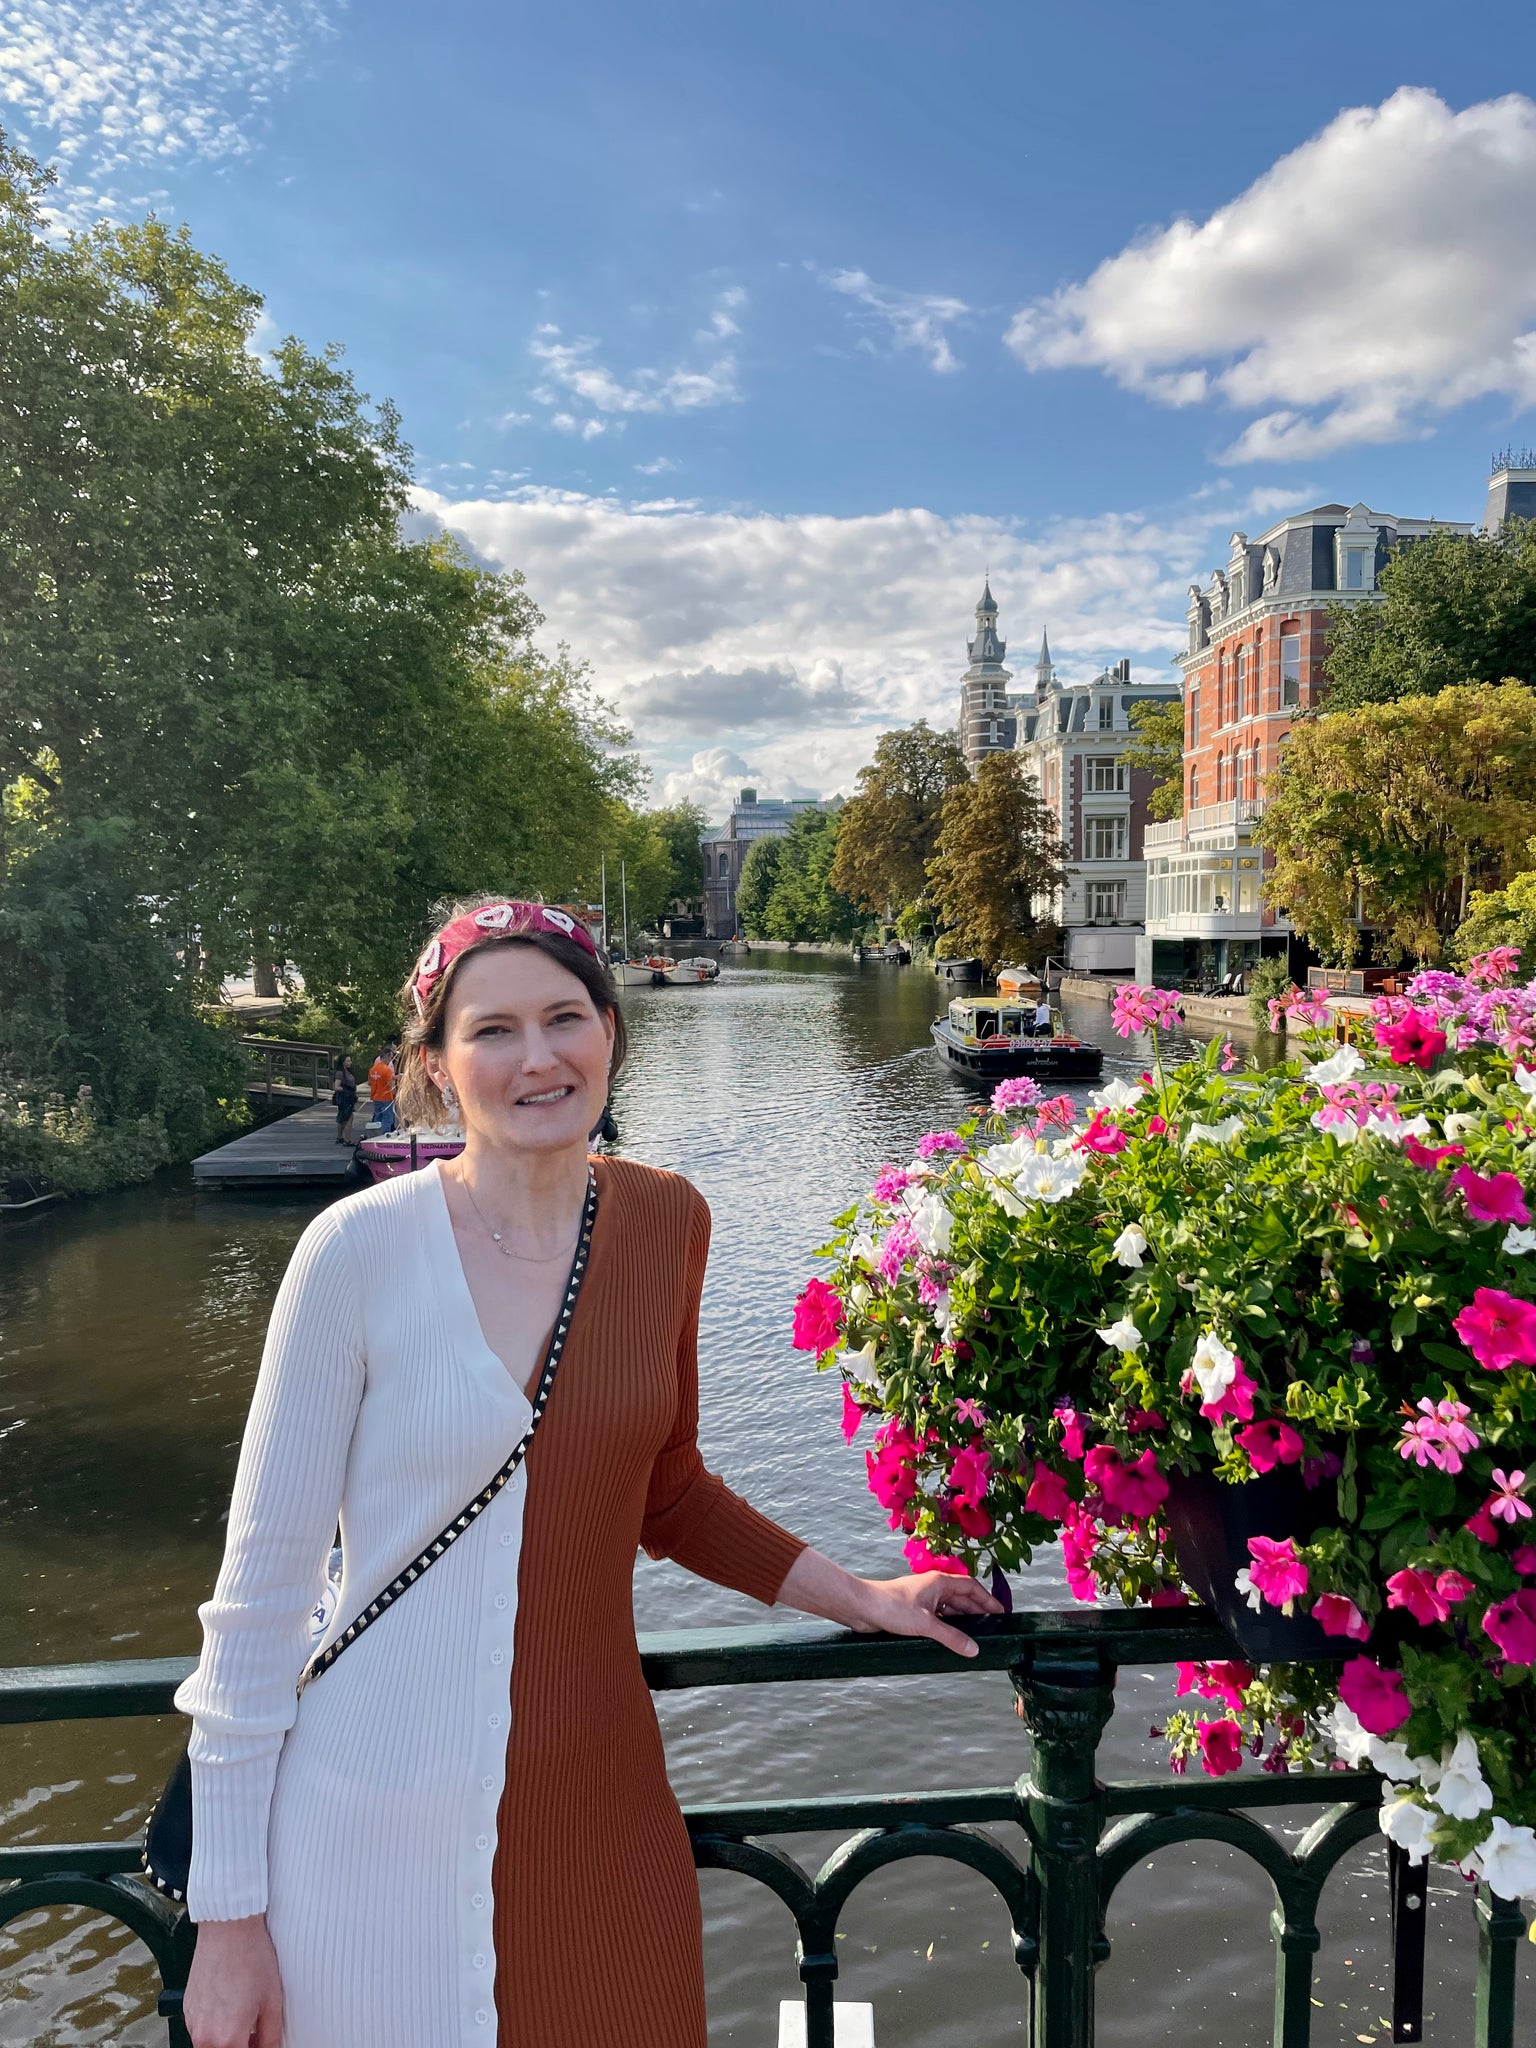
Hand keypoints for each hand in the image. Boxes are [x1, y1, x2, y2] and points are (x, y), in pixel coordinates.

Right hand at [184, 1915, 283, 2047]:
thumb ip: (271, 2036)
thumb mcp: (272, 2000)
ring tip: (243, 2015)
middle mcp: (204, 2035)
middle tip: (254, 2034)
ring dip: (225, 2039)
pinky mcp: (187, 2008)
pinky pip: (200, 2029)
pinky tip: (229, 2004)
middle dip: (240, 2046)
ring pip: (209, 2045)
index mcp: (227, 2038)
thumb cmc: (250, 1957)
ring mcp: (192, 2022)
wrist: (228, 1928)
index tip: (260, 2043)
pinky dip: (214, 2025)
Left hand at [849, 1570, 1003, 1658]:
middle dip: (977, 1612)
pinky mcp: (913, 1611)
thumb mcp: (926, 1624)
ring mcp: (922, 1599)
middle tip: (992, 1629)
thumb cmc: (891, 1607)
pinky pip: (937, 1618)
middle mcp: (933, 1588)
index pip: (971, 1588)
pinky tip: (951, 1639)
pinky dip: (947, 1626)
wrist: (861, 1606)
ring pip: (949, 1609)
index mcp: (939, 1582)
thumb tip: (975, 1649)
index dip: (987, 1600)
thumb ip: (951, 1637)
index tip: (1001, 1613)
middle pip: (962, 1598)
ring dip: (962, 1620)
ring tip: (976, 1636)